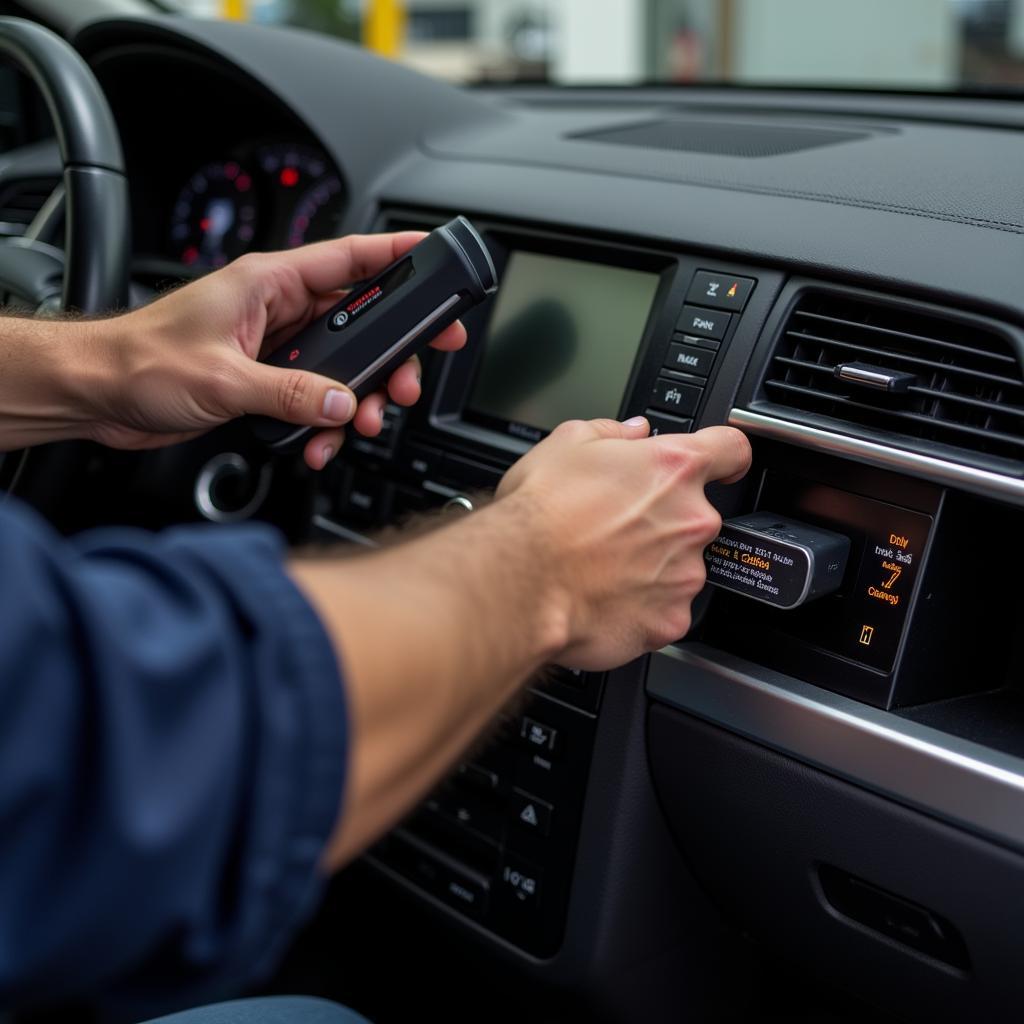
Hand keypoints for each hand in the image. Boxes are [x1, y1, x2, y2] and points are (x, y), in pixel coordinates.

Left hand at [88, 233, 465, 469]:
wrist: (98, 394)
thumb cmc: (139, 360)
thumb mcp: (223, 378)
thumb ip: (290, 391)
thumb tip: (341, 401)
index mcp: (268, 284)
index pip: (349, 259)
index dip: (397, 254)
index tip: (435, 258)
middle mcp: (276, 311)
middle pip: (359, 322)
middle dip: (389, 355)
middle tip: (407, 380)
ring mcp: (273, 347)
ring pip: (342, 366)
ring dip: (356, 399)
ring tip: (358, 424)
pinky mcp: (265, 380)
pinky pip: (315, 397)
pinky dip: (324, 422)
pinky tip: (317, 442)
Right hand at [496, 417, 751, 669]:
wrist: (520, 581)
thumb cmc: (538, 515)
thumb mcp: (564, 444)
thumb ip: (611, 432)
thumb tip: (632, 432)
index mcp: (673, 469)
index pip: (732, 451)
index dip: (725, 457)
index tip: (721, 466)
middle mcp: (692, 520)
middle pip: (697, 516)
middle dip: (664, 522)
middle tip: (617, 528)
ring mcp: (686, 574)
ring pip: (680, 567)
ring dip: (652, 567)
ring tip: (602, 568)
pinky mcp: (671, 620)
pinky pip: (664, 612)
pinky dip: (641, 609)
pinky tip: (605, 600)